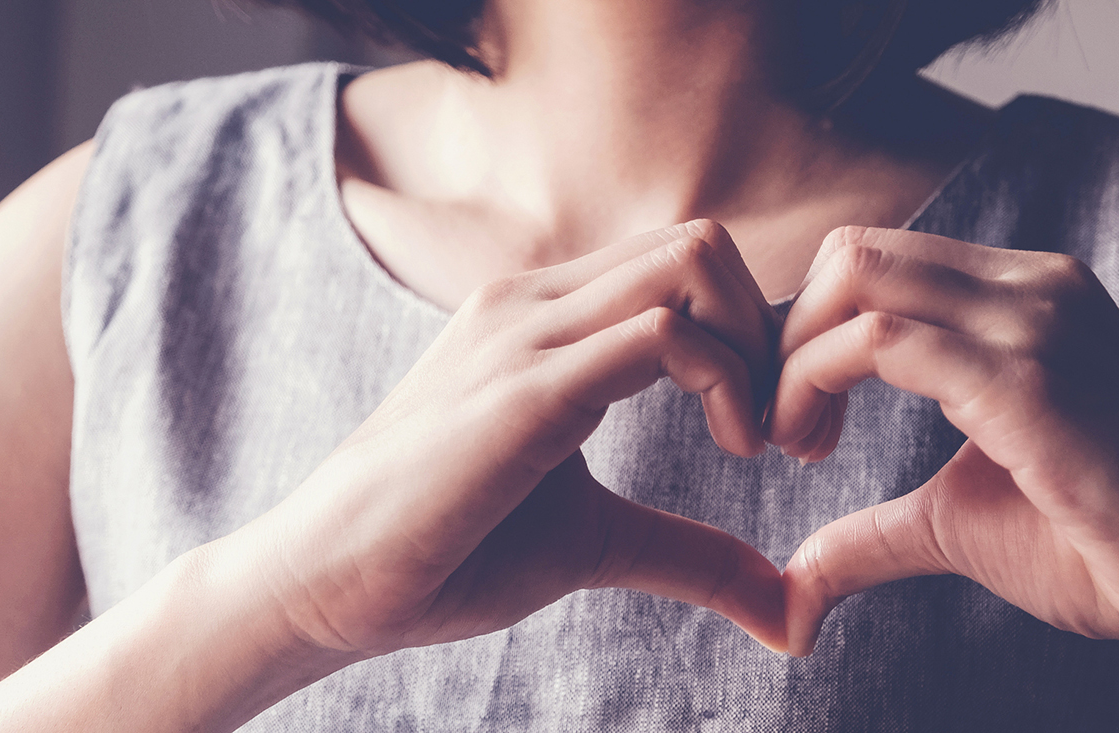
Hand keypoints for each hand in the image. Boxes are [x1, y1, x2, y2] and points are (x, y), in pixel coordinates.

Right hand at [206, 220, 791, 662]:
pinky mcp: (525, 388)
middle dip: (774, 332)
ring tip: (761, 443)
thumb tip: (790, 610)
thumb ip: (691, 553)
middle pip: (701, 242)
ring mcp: (526, 333)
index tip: (776, 433)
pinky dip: (727, 382)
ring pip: (691, 263)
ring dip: (759, 351)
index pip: (682, 263)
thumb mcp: (597, 543)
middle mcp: (533, 301)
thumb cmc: (446, 551)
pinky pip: (661, 334)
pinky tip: (733, 450)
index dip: (755, 337)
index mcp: (543, 317)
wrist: (327, 580)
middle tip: (787, 434)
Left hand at [771, 226, 1118, 656]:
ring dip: (794, 361)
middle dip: (787, 336)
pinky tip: (818, 452)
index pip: (876, 262)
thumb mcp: (958, 522)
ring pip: (858, 278)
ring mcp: (1038, 322)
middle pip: (853, 252)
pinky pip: (884, 342)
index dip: (809, 333)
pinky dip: (816, 383)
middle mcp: (1034, 286)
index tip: (796, 424)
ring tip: (799, 446)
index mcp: (1025, 296)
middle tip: (785, 432)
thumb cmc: (1105, 549)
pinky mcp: (1031, 380)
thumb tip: (795, 583)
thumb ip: (873, 531)